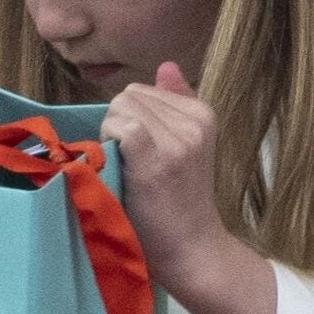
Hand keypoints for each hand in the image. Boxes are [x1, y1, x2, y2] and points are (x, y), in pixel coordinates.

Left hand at [100, 62, 227, 291]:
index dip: (131, 118)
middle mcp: (195, 120)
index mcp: (202, 112)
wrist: (191, 248)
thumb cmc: (179, 201)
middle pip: (128, 95)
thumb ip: (176, 103)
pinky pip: (120, 126)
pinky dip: (111, 143)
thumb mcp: (186, 145)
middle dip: (120, 122)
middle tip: (132, 160)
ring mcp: (179, 137)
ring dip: (112, 134)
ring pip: (120, 107)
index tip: (142, 151)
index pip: (144, 90)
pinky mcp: (157, 155)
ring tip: (129, 167)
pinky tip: (122, 167)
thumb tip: (166, 65)